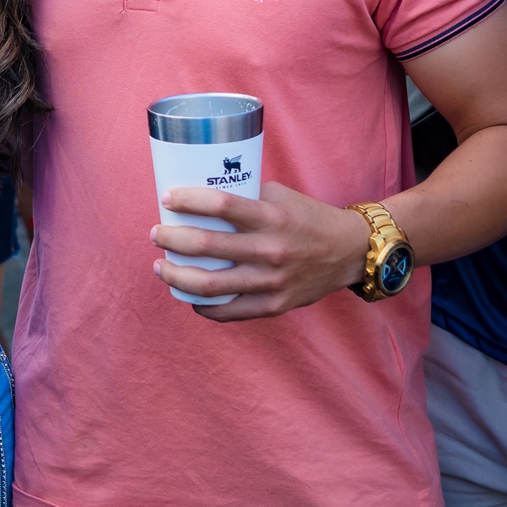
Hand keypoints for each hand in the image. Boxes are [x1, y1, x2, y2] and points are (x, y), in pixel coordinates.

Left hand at [150, 182, 371, 321]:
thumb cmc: (307, 218)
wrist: (348, 252)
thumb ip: (246, 196)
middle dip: (171, 239)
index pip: (221, 204)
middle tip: (157, 234)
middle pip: (206, 246)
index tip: (167, 198)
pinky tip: (189, 297)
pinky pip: (228, 311)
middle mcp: (270, 250)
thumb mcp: (280, 196)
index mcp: (271, 217)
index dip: (187, 200)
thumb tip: (201, 195)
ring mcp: (271, 281)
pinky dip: (202, 307)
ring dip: (176, 275)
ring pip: (209, 285)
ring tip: (161, 266)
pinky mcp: (274, 305)